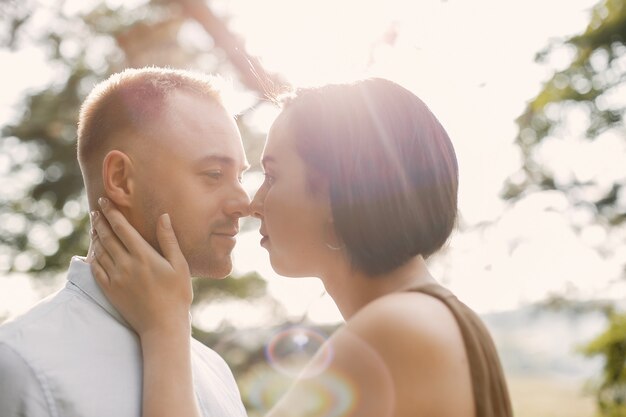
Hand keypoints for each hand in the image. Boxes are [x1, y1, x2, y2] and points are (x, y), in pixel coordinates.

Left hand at [90, 197, 192, 338]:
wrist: (162, 325)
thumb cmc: (176, 295)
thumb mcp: (179, 265)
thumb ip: (169, 239)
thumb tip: (163, 216)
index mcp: (143, 255)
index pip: (121, 227)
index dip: (111, 212)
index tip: (104, 201)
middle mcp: (125, 264)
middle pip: (107, 236)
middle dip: (100, 221)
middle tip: (96, 210)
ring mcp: (115, 278)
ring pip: (100, 251)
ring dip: (96, 236)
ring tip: (95, 226)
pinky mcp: (110, 290)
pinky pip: (96, 269)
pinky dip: (93, 256)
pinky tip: (94, 251)